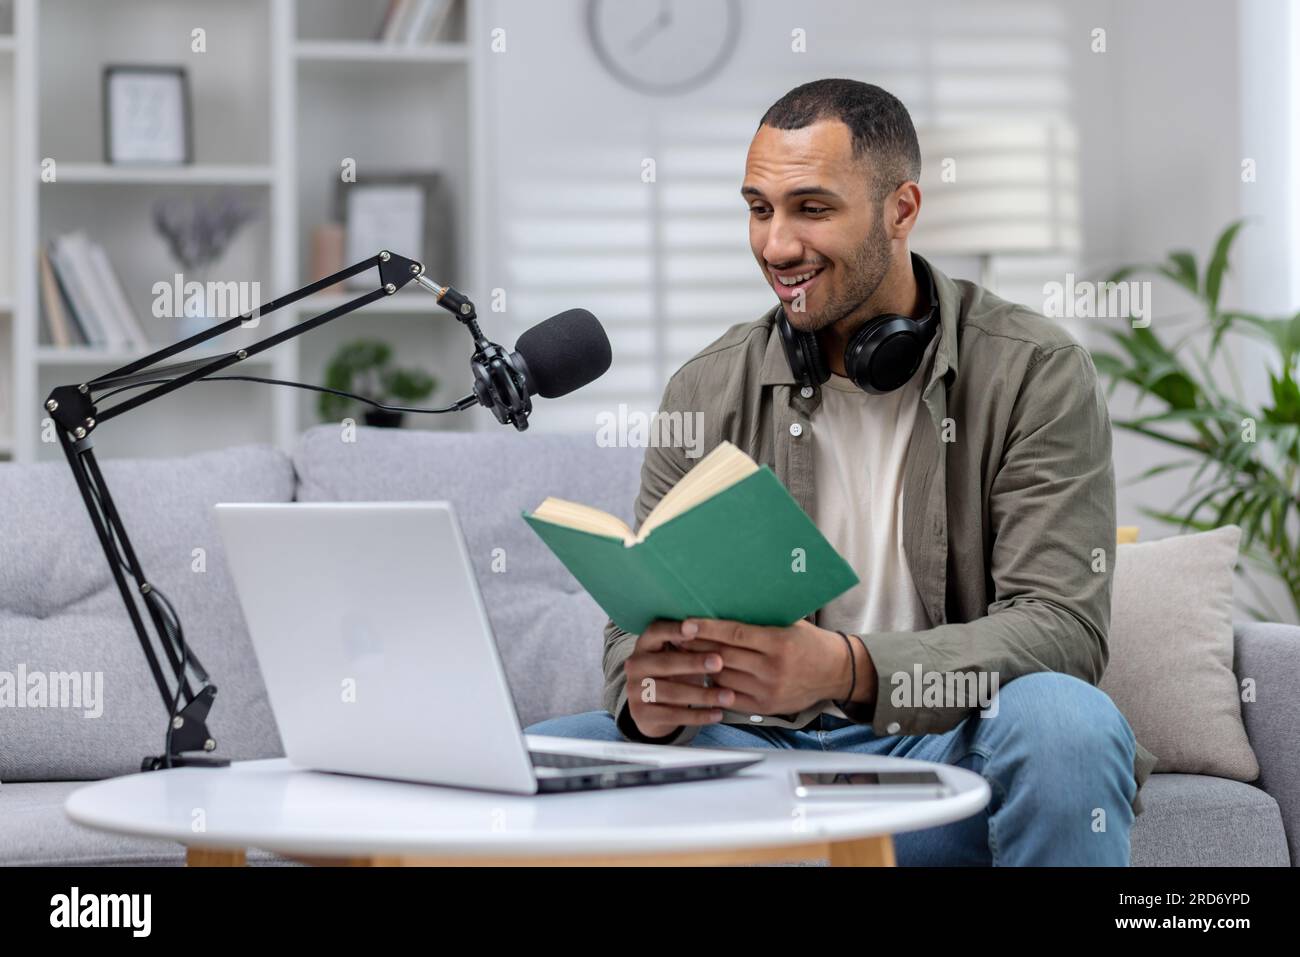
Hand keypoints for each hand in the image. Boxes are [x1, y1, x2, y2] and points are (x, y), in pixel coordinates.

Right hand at [624, 619, 735, 738]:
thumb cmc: (674, 673)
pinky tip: (718, 714)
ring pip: (671, 692)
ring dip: (703, 694)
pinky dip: (698, 716)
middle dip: (694, 663)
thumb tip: (720, 634)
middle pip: (665, 663)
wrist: (652, 710)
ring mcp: (634, 691)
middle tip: (719, 663)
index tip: (695, 627)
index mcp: (644, 644)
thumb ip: (692, 645)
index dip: (674, 629)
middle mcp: (635, 666)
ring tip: (728, 696)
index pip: (656, 631)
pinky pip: (673, 716)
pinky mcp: (641, 715)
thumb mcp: (679, 656)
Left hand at [680, 618, 868, 715]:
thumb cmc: (810, 643)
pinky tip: (701, 676)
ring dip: (701, 667)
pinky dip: (714, 686)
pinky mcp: (765, 708)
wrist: (836, 673)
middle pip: (724, 656)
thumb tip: (724, 606)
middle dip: (697, 646)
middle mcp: (772, 669)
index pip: (734, 634)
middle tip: (676, 636)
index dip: (707, 629)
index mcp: (778, 643)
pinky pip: (730, 698)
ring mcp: (767, 691)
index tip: (686, 623)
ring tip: (683, 655)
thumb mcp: (790, 624)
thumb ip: (760, 620)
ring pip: (723, 678)